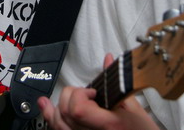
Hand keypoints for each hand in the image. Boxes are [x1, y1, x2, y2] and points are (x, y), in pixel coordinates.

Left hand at [37, 54, 159, 129]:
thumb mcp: (134, 107)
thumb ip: (116, 83)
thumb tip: (109, 61)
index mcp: (109, 124)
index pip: (78, 109)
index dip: (79, 95)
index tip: (90, 91)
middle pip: (65, 114)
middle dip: (67, 97)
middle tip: (83, 95)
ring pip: (59, 126)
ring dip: (53, 110)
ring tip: (52, 101)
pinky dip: (53, 122)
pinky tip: (50, 112)